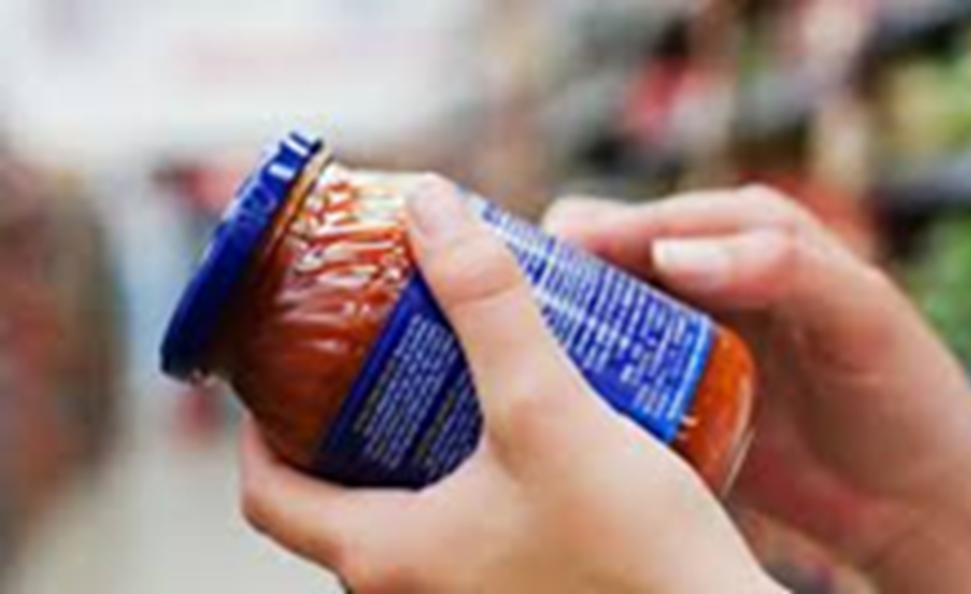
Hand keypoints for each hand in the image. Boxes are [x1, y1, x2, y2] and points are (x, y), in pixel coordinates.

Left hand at [239, 180, 783, 593]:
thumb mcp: (548, 411)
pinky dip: (465, 474)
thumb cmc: (634, 554)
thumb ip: (489, 304)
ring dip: (412, 440)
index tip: (280, 368)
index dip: (257, 426)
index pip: (265, 495)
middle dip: (345, 417)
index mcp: (386, 558)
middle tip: (375, 347)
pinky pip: (462, 530)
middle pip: (335, 497)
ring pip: (405, 512)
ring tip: (452, 371)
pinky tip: (519, 429)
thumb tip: (432, 207)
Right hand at [545, 187, 970, 592]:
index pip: (659, 219)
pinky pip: (612, 378)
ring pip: (601, 317)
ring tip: (514, 344)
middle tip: (513, 299)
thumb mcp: (860, 316)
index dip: (604, 230)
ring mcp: (686, 341)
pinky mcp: (674, 399)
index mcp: (750, 237)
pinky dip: (579, 378)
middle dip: (563, 271)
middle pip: (613, 259)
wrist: (915, 499)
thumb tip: (676, 251)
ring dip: (561, 325)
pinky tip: (547, 394)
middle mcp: (709, 281)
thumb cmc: (905, 395)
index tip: (553, 251)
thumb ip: (782, 267)